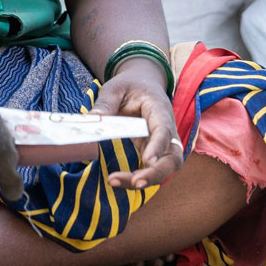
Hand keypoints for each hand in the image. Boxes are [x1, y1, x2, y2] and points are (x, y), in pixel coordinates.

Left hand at [89, 62, 181, 188]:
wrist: (142, 84)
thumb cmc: (130, 85)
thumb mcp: (114, 88)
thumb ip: (105, 103)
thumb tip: (92, 120)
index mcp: (159, 109)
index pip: (164, 130)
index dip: (158, 146)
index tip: (147, 161)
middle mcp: (167, 129)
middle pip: (173, 157)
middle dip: (156, 173)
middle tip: (136, 182)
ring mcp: (163, 143)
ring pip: (164, 168)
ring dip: (145, 179)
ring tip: (116, 181)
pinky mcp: (153, 151)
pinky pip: (150, 169)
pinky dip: (137, 177)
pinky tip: (117, 180)